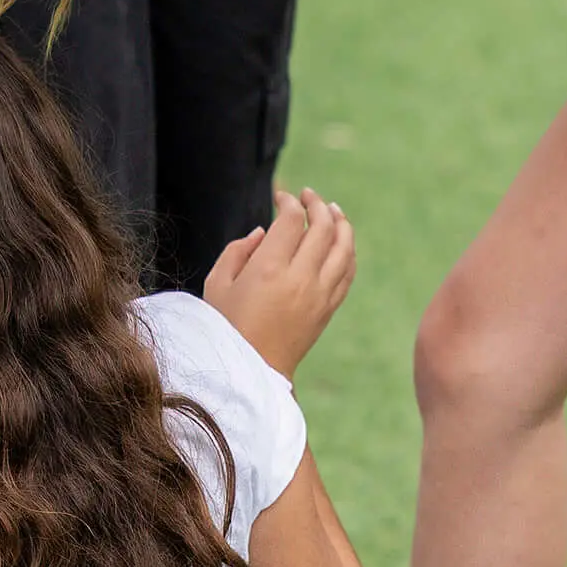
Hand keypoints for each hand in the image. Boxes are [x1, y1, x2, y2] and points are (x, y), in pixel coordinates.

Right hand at [203, 190, 355, 379]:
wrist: (252, 371)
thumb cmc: (226, 326)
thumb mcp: (218, 283)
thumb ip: (239, 249)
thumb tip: (265, 231)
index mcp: (269, 269)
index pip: (292, 220)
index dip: (288, 202)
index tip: (281, 197)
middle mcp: (300, 279)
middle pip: (323, 227)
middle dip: (317, 204)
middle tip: (308, 196)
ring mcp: (319, 295)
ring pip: (344, 248)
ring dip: (341, 223)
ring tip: (333, 210)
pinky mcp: (328, 309)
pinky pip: (348, 272)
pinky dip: (347, 251)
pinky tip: (341, 241)